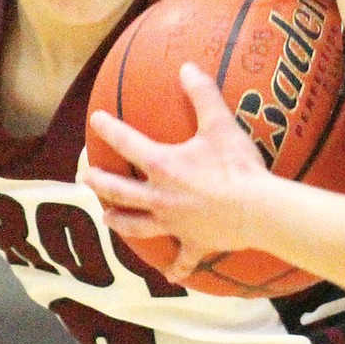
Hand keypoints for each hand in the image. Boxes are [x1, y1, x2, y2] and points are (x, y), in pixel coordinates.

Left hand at [84, 62, 270, 283]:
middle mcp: (160, 197)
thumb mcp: (219, 124)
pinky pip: (183, 259)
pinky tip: (171, 278)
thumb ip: (201, 93)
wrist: (259, 210)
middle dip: (100, 184)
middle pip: (119, 192)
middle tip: (85, 178)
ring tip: (108, 219)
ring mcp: (174, 223)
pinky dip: (177, 268)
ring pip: (138, 225)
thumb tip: (187, 66)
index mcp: (163, 166)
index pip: (127, 144)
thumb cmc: (237, 166)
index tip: (95, 120)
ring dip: (121, 222)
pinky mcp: (194, 242)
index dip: (109, 130)